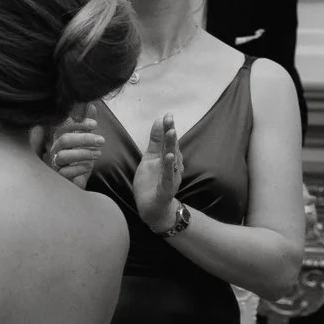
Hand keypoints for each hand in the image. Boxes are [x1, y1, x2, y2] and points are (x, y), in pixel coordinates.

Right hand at [48, 107, 106, 188]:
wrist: (77, 181)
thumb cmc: (80, 159)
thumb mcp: (85, 140)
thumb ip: (86, 123)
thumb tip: (90, 105)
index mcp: (60, 139)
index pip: (62, 127)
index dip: (77, 124)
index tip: (94, 124)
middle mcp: (55, 150)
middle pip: (64, 140)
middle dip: (84, 138)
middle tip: (102, 140)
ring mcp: (56, 164)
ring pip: (63, 156)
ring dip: (83, 153)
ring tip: (98, 153)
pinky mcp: (59, 177)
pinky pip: (66, 172)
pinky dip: (79, 168)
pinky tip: (90, 165)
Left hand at [131, 113, 182, 231]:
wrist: (153, 208)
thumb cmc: (153, 182)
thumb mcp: (150, 158)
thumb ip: (155, 141)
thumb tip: (159, 121)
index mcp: (167, 157)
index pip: (168, 140)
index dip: (167, 127)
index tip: (167, 114)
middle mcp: (172, 165)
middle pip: (171, 146)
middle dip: (170, 132)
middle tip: (169, 118)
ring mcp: (171, 176)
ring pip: (171, 159)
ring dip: (172, 146)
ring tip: (171, 132)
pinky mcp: (167, 188)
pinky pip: (168, 176)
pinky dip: (169, 167)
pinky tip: (169, 157)